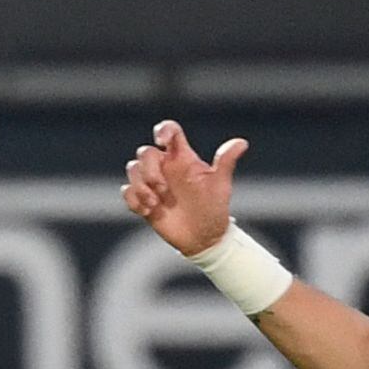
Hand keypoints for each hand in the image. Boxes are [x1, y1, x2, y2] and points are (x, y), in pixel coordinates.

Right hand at [122, 120, 246, 256]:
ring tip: (153, 204)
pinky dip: (133, 199)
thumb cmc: (214, 208)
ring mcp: (152, 184)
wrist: (205, 238)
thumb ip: (225, 162)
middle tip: (163, 190)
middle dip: (149, 170)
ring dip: (140, 186)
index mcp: (183, 158)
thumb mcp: (221, 185)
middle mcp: (165, 167)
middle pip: (145, 152)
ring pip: (132, 169)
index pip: (169, 132)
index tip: (161, 141)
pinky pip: (127, 192)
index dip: (162, 130)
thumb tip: (242, 143)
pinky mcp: (143, 201)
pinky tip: (148, 211)